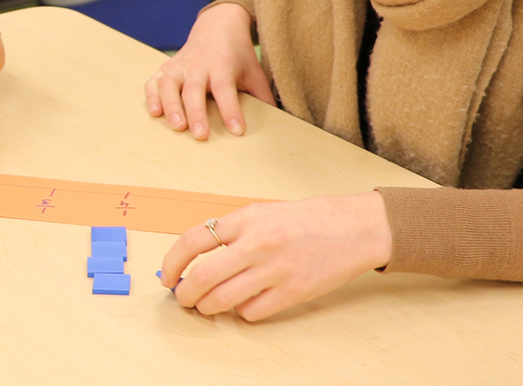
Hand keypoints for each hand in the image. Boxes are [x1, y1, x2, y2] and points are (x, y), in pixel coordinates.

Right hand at [145, 2, 274, 138]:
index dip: (231, 110)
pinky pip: (154, 82)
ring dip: (171, 105)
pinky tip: (155, 113)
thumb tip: (279, 121)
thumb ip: (262, 95)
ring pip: (170, 85)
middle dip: (196, 112)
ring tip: (177, 127)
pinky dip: (152, 97)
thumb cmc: (237, 54)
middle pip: (194, 89)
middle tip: (200, 135)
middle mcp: (198, 65)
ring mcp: (180, 66)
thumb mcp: (253, 71)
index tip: (237, 131)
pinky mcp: (167, 68)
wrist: (217, 25)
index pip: (225, 89)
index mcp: (222, 65)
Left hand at [159, 192, 391, 320]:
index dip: (171, 263)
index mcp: (246, 219)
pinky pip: (251, 312)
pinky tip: (246, 303)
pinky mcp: (292, 293)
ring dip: (207, 307)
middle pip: (201, 278)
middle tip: (183, 298)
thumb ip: (233, 230)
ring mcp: (274, 271)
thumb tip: (197, 255)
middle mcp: (256, 244)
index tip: (167, 276)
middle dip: (185, 294)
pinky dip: (241, 312)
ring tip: (208, 305)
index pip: (192, 242)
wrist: (355, 227)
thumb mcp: (264, 211)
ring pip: (222, 300)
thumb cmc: (309, 218)